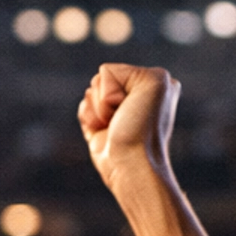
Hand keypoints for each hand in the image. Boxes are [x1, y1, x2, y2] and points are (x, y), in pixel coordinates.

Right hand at [77, 64, 179, 195]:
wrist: (131, 165)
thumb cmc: (143, 128)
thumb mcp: (151, 82)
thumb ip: (124, 70)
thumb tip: (99, 87)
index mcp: (152, 82)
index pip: (111, 70)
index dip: (114, 89)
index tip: (129, 107)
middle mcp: (135, 94)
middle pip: (98, 81)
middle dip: (103, 100)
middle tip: (121, 118)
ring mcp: (117, 110)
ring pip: (89, 94)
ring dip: (96, 111)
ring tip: (112, 127)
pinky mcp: (101, 125)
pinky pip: (83, 108)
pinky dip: (88, 119)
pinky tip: (102, 132)